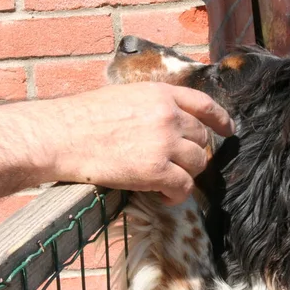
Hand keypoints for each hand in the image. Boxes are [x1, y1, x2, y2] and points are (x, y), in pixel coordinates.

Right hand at [50, 82, 234, 203]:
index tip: (229, 130)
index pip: (204, 104)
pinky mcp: (156, 170)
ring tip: (168, 181)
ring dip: (186, 174)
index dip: (221, 119)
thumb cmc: (82, 117)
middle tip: (177, 164)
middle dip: (193, 153)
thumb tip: (168, 122)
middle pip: (202, 139)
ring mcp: (164, 142)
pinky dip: (177, 195)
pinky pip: (183, 186)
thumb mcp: (124, 96)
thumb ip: (152, 106)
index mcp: (161, 93)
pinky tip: (165, 196)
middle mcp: (169, 115)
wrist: (61, 135)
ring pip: (197, 163)